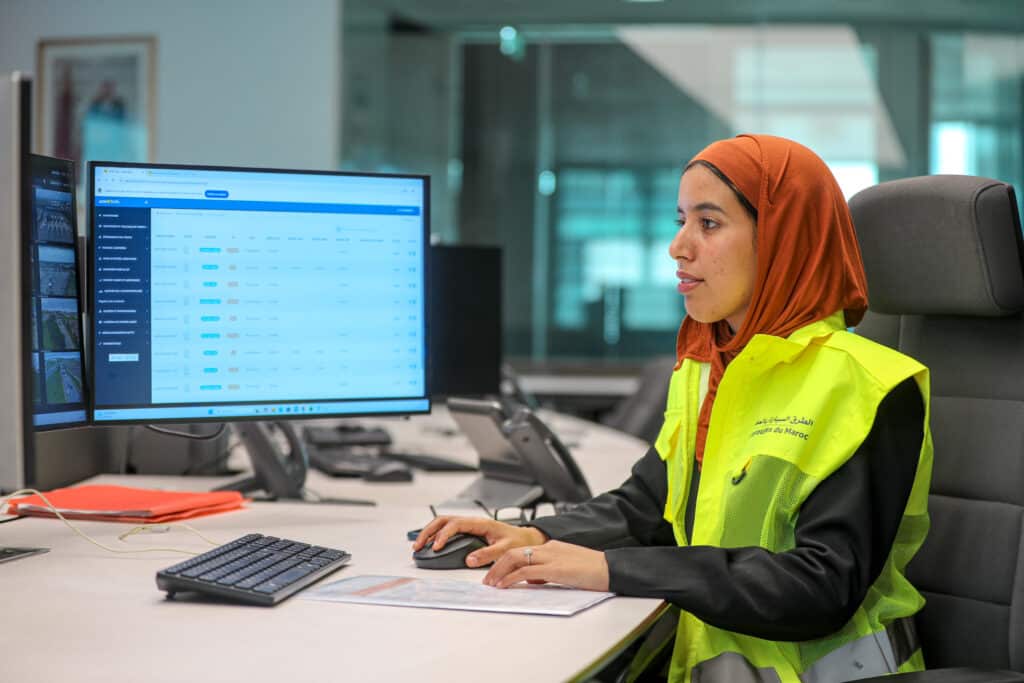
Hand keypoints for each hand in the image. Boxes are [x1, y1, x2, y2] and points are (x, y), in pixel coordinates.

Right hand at [412, 515, 546, 567]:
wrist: (526, 539)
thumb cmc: (518, 542)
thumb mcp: (505, 549)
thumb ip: (488, 554)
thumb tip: (469, 559)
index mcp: (480, 523)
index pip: (455, 524)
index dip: (443, 535)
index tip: (436, 547)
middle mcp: (472, 522)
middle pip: (443, 520)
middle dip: (428, 531)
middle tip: (418, 545)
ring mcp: (469, 526)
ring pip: (443, 523)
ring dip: (429, 532)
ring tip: (418, 545)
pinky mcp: (469, 532)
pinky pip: (448, 530)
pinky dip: (436, 535)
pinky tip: (430, 545)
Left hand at [483, 540, 609, 591]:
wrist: (610, 568)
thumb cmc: (594, 569)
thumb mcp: (568, 566)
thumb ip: (551, 569)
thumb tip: (536, 580)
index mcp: (553, 546)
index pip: (523, 550)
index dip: (506, 561)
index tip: (498, 572)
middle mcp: (549, 548)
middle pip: (514, 551)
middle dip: (497, 565)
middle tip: (488, 579)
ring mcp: (550, 557)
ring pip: (515, 558)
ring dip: (499, 571)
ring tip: (491, 584)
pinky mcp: (554, 569)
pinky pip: (525, 572)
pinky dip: (511, 578)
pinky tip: (504, 586)